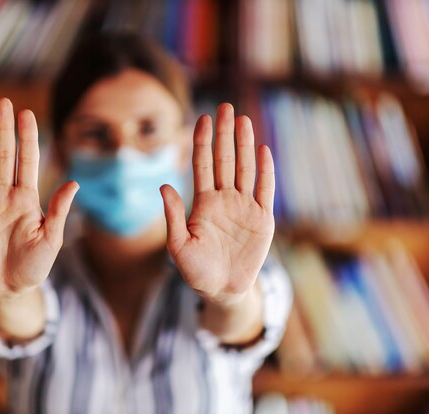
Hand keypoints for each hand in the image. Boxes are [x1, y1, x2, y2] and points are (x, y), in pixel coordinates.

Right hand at [0, 98, 78, 297]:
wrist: (9, 287)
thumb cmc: (35, 265)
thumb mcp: (52, 239)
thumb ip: (59, 211)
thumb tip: (75, 182)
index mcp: (27, 198)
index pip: (27, 161)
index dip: (27, 138)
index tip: (27, 113)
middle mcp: (6, 195)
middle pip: (5, 156)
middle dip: (5, 130)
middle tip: (3, 102)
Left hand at [160, 103, 274, 305]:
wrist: (223, 290)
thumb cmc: (196, 271)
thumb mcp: (178, 245)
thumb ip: (172, 216)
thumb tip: (163, 184)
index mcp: (203, 203)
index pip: (202, 165)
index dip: (202, 142)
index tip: (202, 118)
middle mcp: (224, 199)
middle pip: (224, 160)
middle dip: (224, 134)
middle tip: (225, 107)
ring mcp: (244, 206)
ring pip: (244, 168)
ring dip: (244, 144)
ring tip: (243, 120)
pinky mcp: (262, 219)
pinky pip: (265, 189)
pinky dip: (265, 170)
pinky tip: (263, 150)